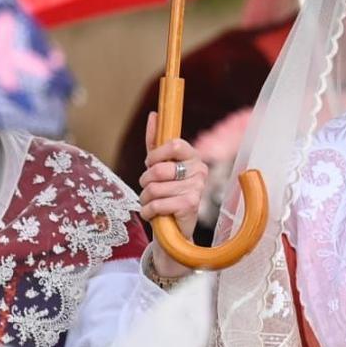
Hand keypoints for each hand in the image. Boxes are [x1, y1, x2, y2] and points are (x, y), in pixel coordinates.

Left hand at [139, 115, 208, 276]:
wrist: (173, 231)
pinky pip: (158, 203)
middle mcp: (200, 171)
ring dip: (145, 199)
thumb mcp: (158, 167)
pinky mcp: (191, 205)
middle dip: (146, 181)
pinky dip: (149, 211)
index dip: (157, 155)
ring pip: (155, 188)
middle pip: (160, 169)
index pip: (175, 144)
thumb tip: (154, 115)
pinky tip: (154, 214)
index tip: (150, 164)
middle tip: (149, 189)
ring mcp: (197, 188)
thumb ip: (155, 142)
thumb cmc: (166, 195)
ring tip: (152, 204)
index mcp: (193, 158)